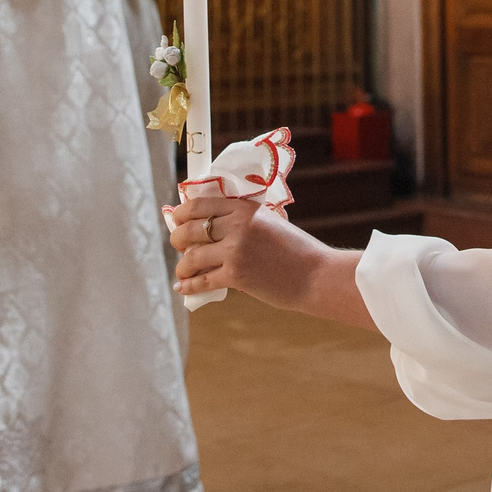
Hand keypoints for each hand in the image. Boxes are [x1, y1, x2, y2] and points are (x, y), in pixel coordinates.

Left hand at [161, 194, 377, 330]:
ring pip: (191, 256)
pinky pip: (202, 280)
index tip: (177, 219)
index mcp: (245, 207)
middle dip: (177, 239)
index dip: (182, 212)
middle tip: (178, 245)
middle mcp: (237, 225)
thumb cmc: (294, 250)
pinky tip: (183, 288)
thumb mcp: (268, 221)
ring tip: (182, 271)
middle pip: (189, 228)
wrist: (315, 275)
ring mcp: (236, 250)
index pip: (199, 203)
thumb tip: (207, 224)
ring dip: (182, 266)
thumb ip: (241, 218)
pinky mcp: (236, 275)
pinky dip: (189, 286)